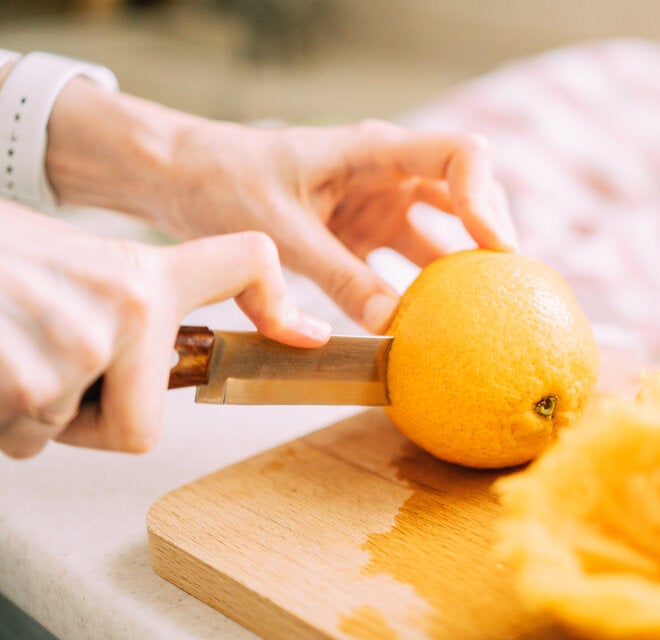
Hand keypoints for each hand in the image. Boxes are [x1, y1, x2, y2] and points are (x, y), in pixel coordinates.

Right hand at [0, 203, 327, 458]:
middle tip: (43, 370)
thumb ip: (127, 309)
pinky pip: (21, 438)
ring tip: (3, 343)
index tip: (306, 335)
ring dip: (26, 411)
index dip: (278, 297)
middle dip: (89, 421)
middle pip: (138, 427)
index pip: (246, 262)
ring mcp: (77, 344)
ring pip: (62, 432)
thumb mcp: (73, 265)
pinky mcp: (23, 378)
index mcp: (145, 274)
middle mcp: (127, 305)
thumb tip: (165, 362)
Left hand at [46, 81, 517, 332]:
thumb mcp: (281, 233)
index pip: (461, 155)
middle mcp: (389, 174)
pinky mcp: (364, 234)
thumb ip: (337, 276)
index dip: (488, 198)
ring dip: (463, 268)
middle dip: (491, 236)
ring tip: (485, 315)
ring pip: (444, 231)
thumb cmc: (225, 183)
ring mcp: (379, 205)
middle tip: (507, 291)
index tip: (493, 248)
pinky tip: (435, 325)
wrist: (183, 177)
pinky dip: (425, 289)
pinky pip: (408, 261)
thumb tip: (391, 325)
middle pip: (468, 193)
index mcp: (375, 151)